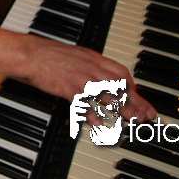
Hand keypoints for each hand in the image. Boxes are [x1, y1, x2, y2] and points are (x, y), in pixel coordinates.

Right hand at [0, 25, 156, 124]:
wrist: (30, 53)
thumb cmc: (47, 54)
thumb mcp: (75, 55)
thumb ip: (88, 64)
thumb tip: (98, 73)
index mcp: (94, 58)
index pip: (122, 73)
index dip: (133, 87)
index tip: (139, 98)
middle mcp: (91, 68)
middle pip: (121, 86)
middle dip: (137, 102)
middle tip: (148, 115)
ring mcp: (81, 78)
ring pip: (109, 95)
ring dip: (124, 109)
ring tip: (134, 121)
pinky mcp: (69, 88)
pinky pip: (86, 104)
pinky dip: (93, 115)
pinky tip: (100, 124)